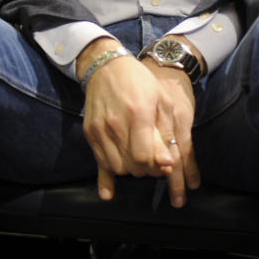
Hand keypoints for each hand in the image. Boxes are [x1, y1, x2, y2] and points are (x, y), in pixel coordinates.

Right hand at [78, 40, 197, 205]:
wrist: (106, 66)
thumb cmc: (139, 83)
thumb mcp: (161, 102)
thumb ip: (166, 134)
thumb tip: (168, 165)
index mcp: (137, 114)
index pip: (144, 158)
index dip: (156, 167)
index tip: (164, 164)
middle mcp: (115, 124)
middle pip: (131, 167)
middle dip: (146, 170)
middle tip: (153, 162)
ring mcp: (99, 129)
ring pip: (116, 167)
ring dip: (130, 171)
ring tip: (138, 160)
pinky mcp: (90, 132)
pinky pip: (100, 162)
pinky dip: (109, 175)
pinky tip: (109, 192)